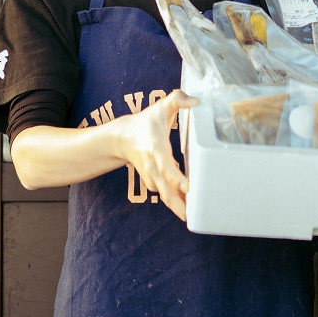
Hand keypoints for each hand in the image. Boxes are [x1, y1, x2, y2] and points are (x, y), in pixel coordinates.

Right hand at [116, 89, 194, 219]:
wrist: (122, 137)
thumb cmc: (147, 121)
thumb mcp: (162, 106)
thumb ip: (178, 99)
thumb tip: (196, 101)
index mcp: (156, 148)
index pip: (165, 166)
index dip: (175, 178)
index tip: (188, 187)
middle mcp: (152, 165)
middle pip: (164, 188)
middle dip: (176, 203)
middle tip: (191, 216)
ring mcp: (150, 175)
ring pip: (164, 195)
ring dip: (176, 207)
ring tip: (192, 217)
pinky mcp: (152, 181)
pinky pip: (164, 194)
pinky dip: (174, 202)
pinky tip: (186, 210)